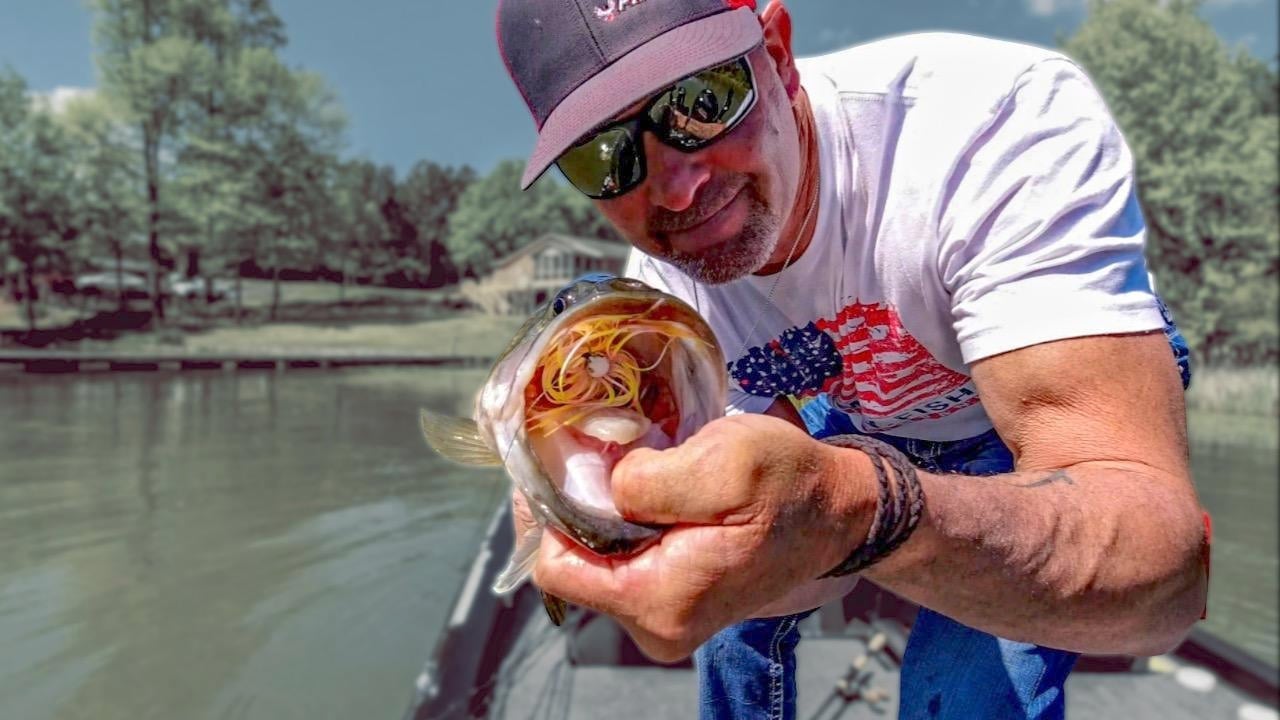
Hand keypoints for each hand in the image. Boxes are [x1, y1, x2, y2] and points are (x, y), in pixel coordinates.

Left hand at [532, 413, 874, 661]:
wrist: (838, 512)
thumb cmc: (789, 484)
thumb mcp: (725, 462)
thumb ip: (648, 480)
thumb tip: (600, 485)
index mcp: (660, 601)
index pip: (554, 565)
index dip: (549, 507)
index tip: (565, 458)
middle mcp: (655, 626)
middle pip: (570, 562)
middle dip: (577, 504)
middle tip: (604, 453)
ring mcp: (662, 619)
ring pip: (592, 558)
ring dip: (602, 509)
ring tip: (638, 468)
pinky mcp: (671, 602)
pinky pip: (619, 560)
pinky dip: (623, 521)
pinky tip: (650, 489)